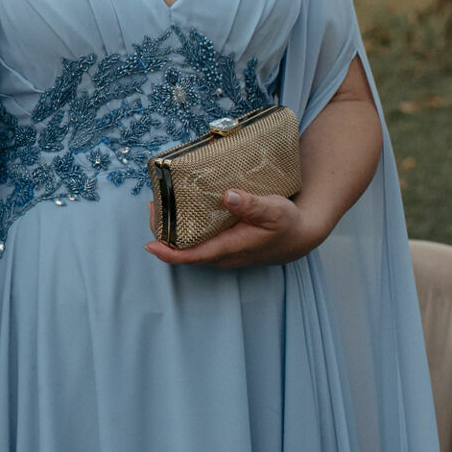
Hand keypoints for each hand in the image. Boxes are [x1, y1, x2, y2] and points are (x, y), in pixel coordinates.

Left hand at [145, 190, 327, 268]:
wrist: (301, 235)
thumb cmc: (287, 223)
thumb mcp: (274, 209)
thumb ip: (251, 204)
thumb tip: (228, 196)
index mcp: (231, 248)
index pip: (194, 256)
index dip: (170, 253)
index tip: (150, 244)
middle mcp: (223, 255)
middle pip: (185, 251)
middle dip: (164, 233)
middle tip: (153, 206)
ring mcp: (223, 252)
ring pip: (190, 246)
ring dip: (172, 230)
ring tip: (159, 205)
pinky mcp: (225, 246)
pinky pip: (198, 241)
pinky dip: (184, 228)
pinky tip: (179, 211)